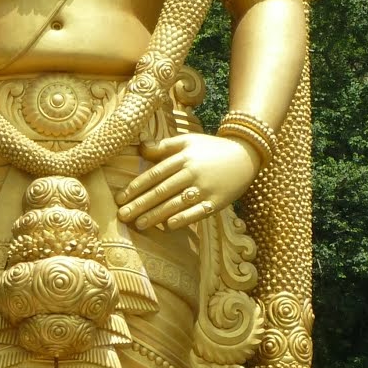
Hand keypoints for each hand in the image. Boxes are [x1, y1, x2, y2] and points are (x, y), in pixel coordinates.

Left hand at [116, 133, 259, 230]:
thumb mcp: (188, 141)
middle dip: (140, 204)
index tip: (120, 198)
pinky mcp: (217, 201)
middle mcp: (193, 173)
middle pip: (162, 191)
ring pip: (176, 203)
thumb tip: (140, 148)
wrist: (246, 155)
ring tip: (139, 224)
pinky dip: (184, 219)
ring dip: (156, 215)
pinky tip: (168, 226)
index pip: (155, 174)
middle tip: (122, 216)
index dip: (136, 186)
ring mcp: (206, 188)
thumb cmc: (211, 149)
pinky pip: (198, 212)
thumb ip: (164, 146)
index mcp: (184, 158)